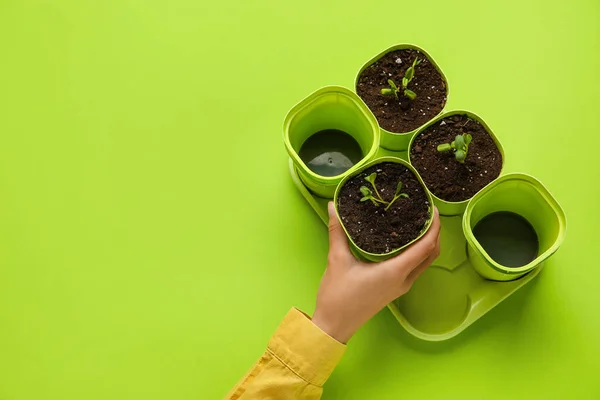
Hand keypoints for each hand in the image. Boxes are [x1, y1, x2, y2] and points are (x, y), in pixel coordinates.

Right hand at [312, 202, 440, 342]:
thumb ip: (338, 231)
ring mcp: (401, 286)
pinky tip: (404, 240)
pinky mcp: (395, 289)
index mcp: (396, 271)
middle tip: (426, 211)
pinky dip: (417, 252)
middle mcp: (404, 279)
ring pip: (424, 261)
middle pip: (431, 253)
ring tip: (418, 221)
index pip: (426, 246)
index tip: (432, 208)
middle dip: (434, 232)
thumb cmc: (338, 295)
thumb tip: (334, 206)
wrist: (334, 325)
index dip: (434, 226)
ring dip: (427, 242)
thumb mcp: (337, 260)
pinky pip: (414, 267)